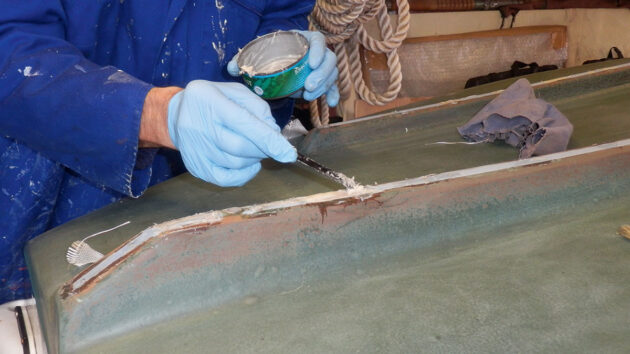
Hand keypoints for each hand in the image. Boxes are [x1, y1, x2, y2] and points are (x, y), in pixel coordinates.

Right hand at [167, 80, 296, 186]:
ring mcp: (194, 149)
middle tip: (267, 142)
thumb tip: (273, 132)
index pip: (243, 123)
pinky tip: (248, 164)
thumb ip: (257, 107)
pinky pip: (226, 179)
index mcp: (210, 101)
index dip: (269, 140)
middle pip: (240, 147)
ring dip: (254, 158)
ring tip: (253, 147)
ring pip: (235, 164)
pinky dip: (244, 175)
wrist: (176, 115)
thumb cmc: (212, 101)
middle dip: (263, 148)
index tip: (288, 153)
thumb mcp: (234, 91)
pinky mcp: (195, 167)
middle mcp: (198, 126)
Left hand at [227, 30, 339, 106]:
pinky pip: (332, 87)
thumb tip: (230, 68)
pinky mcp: (322, 80)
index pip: (317, 40)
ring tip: (309, 97)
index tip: (313, 63)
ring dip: (324, 86)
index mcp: (302, 39)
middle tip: (309, 87)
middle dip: (322, 74)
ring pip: (331, 73)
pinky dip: (332, 94)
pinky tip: (331, 104)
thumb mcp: (255, 55)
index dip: (318, 50)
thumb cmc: (267, 57)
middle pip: (329, 59)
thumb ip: (243, 60)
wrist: (274, 65)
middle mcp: (315, 52)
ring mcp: (320, 67)